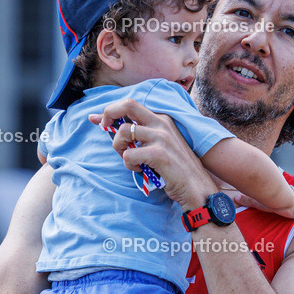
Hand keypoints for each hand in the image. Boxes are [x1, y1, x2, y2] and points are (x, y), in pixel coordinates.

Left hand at [88, 99, 216, 209]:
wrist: (197, 188)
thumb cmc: (174, 169)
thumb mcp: (158, 146)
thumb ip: (137, 136)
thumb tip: (105, 125)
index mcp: (161, 119)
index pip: (130, 105)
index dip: (109, 110)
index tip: (96, 120)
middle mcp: (161, 123)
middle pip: (127, 105)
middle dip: (108, 114)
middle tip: (105, 130)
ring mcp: (161, 137)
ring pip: (123, 132)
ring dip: (119, 148)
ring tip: (130, 160)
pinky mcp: (159, 154)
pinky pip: (128, 154)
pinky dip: (128, 164)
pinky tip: (140, 170)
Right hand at [233, 185, 293, 218]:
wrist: (274, 197)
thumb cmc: (264, 198)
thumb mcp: (254, 200)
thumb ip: (246, 200)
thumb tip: (235, 199)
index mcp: (278, 193)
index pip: (285, 190)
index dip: (289, 189)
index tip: (292, 187)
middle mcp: (286, 194)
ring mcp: (293, 199)